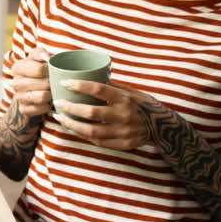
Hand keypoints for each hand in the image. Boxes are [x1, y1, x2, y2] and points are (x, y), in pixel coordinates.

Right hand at [9, 48, 52, 116]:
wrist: (33, 84)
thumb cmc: (37, 67)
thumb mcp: (38, 56)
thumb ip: (41, 53)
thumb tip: (45, 58)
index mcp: (17, 68)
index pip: (39, 70)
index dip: (50, 70)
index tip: (52, 70)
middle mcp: (15, 83)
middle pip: (43, 84)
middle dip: (52, 83)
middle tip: (54, 82)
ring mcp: (18, 97)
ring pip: (41, 97)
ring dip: (50, 94)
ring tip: (52, 91)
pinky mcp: (23, 109)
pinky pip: (39, 109)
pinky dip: (46, 106)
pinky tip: (47, 101)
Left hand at [49, 79, 165, 150]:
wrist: (163, 128)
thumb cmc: (143, 104)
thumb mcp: (132, 92)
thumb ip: (113, 87)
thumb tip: (89, 76)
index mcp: (125, 98)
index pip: (99, 89)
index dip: (80, 85)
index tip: (64, 83)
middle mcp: (124, 115)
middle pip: (91, 113)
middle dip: (70, 108)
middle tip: (58, 103)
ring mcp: (123, 132)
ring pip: (90, 131)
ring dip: (71, 124)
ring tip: (59, 118)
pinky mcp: (122, 145)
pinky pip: (97, 141)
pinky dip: (82, 134)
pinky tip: (73, 128)